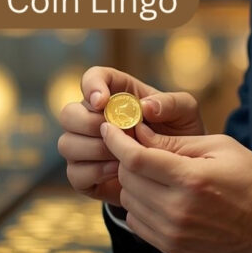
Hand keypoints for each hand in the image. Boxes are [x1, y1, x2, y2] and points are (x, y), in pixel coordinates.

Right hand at [58, 66, 204, 206]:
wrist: (176, 173)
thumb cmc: (179, 135)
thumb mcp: (185, 113)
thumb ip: (170, 103)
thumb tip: (145, 107)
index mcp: (116, 93)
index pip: (92, 78)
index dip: (92, 87)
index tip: (102, 102)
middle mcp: (93, 117)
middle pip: (68, 113)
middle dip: (87, 124)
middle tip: (116, 133)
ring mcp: (84, 146)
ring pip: (66, 144)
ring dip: (94, 150)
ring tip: (122, 156)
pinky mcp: (84, 174)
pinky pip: (74, 173)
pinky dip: (95, 173)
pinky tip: (119, 172)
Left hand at [101, 122, 251, 252]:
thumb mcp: (221, 148)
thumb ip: (177, 143)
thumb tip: (140, 133)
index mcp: (191, 179)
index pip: (136, 158)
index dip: (116, 140)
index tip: (108, 127)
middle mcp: (178, 209)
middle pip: (127, 178)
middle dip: (126, 157)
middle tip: (138, 146)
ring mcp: (173, 232)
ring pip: (128, 200)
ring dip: (132, 182)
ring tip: (153, 172)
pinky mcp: (172, 247)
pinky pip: (137, 222)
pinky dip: (139, 205)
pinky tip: (158, 194)